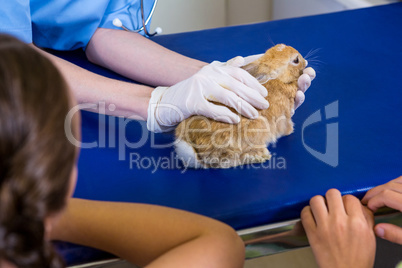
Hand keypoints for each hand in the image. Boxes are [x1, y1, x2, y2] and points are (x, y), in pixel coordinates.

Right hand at [147, 58, 268, 131]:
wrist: (162, 104)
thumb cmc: (187, 95)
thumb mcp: (206, 80)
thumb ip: (222, 70)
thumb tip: (241, 59)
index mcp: (213, 69)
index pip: (239, 74)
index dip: (253, 84)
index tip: (264, 94)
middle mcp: (207, 75)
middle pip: (236, 85)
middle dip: (253, 96)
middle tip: (265, 106)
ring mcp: (198, 87)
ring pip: (228, 96)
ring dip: (243, 107)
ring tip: (254, 115)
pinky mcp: (192, 102)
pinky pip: (213, 109)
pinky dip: (226, 115)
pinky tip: (235, 120)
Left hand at [243, 54, 315, 112]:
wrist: (229, 99)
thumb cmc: (239, 84)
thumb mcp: (250, 70)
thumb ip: (262, 61)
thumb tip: (278, 48)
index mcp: (277, 82)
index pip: (293, 75)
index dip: (302, 69)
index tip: (307, 63)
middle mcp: (280, 93)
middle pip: (297, 86)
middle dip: (305, 79)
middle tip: (308, 74)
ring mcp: (280, 104)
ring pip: (295, 97)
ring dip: (303, 89)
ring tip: (304, 82)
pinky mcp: (277, 115)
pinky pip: (289, 109)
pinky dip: (296, 102)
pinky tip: (298, 95)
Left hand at [301, 189, 375, 267]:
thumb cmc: (358, 260)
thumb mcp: (370, 237)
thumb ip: (365, 218)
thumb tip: (359, 205)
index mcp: (357, 222)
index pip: (350, 197)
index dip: (347, 200)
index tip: (344, 205)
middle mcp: (340, 222)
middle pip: (332, 193)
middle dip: (332, 198)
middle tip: (332, 204)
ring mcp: (324, 227)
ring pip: (316, 199)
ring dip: (318, 202)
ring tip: (321, 208)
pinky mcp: (312, 233)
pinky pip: (305, 213)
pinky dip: (307, 212)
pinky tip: (312, 216)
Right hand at [362, 176, 401, 243]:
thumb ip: (396, 235)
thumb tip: (378, 230)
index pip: (385, 196)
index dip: (374, 201)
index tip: (369, 207)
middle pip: (389, 186)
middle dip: (375, 193)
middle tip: (367, 200)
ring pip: (397, 180)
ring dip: (385, 186)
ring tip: (378, 194)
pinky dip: (396, 182)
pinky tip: (393, 188)